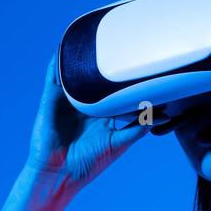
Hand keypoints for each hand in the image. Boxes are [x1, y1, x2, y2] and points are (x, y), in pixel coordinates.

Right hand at [27, 53, 148, 189]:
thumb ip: (137, 129)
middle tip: (124, 45)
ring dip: (83, 58)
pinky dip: (58, 61)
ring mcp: (68, 101)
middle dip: (109, 64)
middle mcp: (85, 106)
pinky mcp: (51, 100)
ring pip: (77, 74)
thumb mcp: (118, 145)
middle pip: (99, 80)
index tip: (144, 69)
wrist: (59, 174)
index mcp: (101, 116)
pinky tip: (65, 46)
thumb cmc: (87, 164)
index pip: (117, 93)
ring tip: (95, 36)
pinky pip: (54, 76)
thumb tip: (159, 115)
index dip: (129, 82)